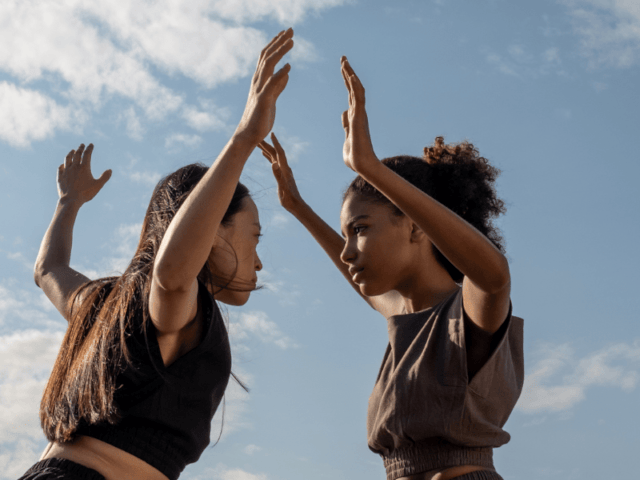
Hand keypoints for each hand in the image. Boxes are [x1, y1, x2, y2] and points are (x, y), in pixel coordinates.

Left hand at [57, 144, 111, 204]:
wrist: (71, 200)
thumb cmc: (86, 193)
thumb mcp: (98, 185)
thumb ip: (105, 177)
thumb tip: (110, 170)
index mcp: (84, 168)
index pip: (87, 154)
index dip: (89, 148)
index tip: (91, 144)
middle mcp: (74, 167)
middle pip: (77, 154)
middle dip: (80, 148)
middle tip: (82, 145)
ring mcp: (66, 171)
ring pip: (67, 159)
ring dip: (70, 153)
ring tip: (72, 150)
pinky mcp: (60, 176)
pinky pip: (60, 168)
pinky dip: (63, 164)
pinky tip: (63, 164)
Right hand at [235, 29, 293, 143]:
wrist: (248, 135)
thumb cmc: (259, 118)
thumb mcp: (272, 99)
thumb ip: (279, 86)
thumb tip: (287, 73)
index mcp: (259, 81)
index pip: (266, 57)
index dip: (275, 44)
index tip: (285, 34)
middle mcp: (257, 82)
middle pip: (268, 56)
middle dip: (279, 42)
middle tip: (291, 30)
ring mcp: (259, 90)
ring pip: (269, 66)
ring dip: (280, 52)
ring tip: (292, 41)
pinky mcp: (264, 100)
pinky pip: (272, 85)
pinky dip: (280, 74)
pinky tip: (289, 67)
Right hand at [258, 133, 303, 211]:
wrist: (295, 205)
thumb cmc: (289, 198)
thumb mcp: (282, 187)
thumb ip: (278, 175)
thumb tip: (273, 164)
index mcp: (285, 169)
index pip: (280, 153)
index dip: (275, 143)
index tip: (271, 133)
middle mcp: (284, 168)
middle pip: (275, 153)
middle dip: (267, 144)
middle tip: (258, 137)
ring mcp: (283, 171)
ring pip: (274, 156)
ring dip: (267, 149)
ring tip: (258, 143)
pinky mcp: (281, 175)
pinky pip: (274, 162)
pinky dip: (268, 156)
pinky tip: (264, 154)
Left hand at [340, 56, 379, 172]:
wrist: (362, 165)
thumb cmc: (355, 156)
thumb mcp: (347, 137)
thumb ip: (346, 125)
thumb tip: (344, 113)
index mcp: (355, 117)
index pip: (350, 95)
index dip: (346, 82)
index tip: (343, 69)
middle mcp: (359, 112)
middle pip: (353, 88)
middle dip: (347, 73)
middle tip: (342, 59)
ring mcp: (360, 114)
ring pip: (356, 90)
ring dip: (350, 75)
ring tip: (343, 61)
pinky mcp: (360, 117)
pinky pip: (358, 98)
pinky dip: (355, 86)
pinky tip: (350, 75)